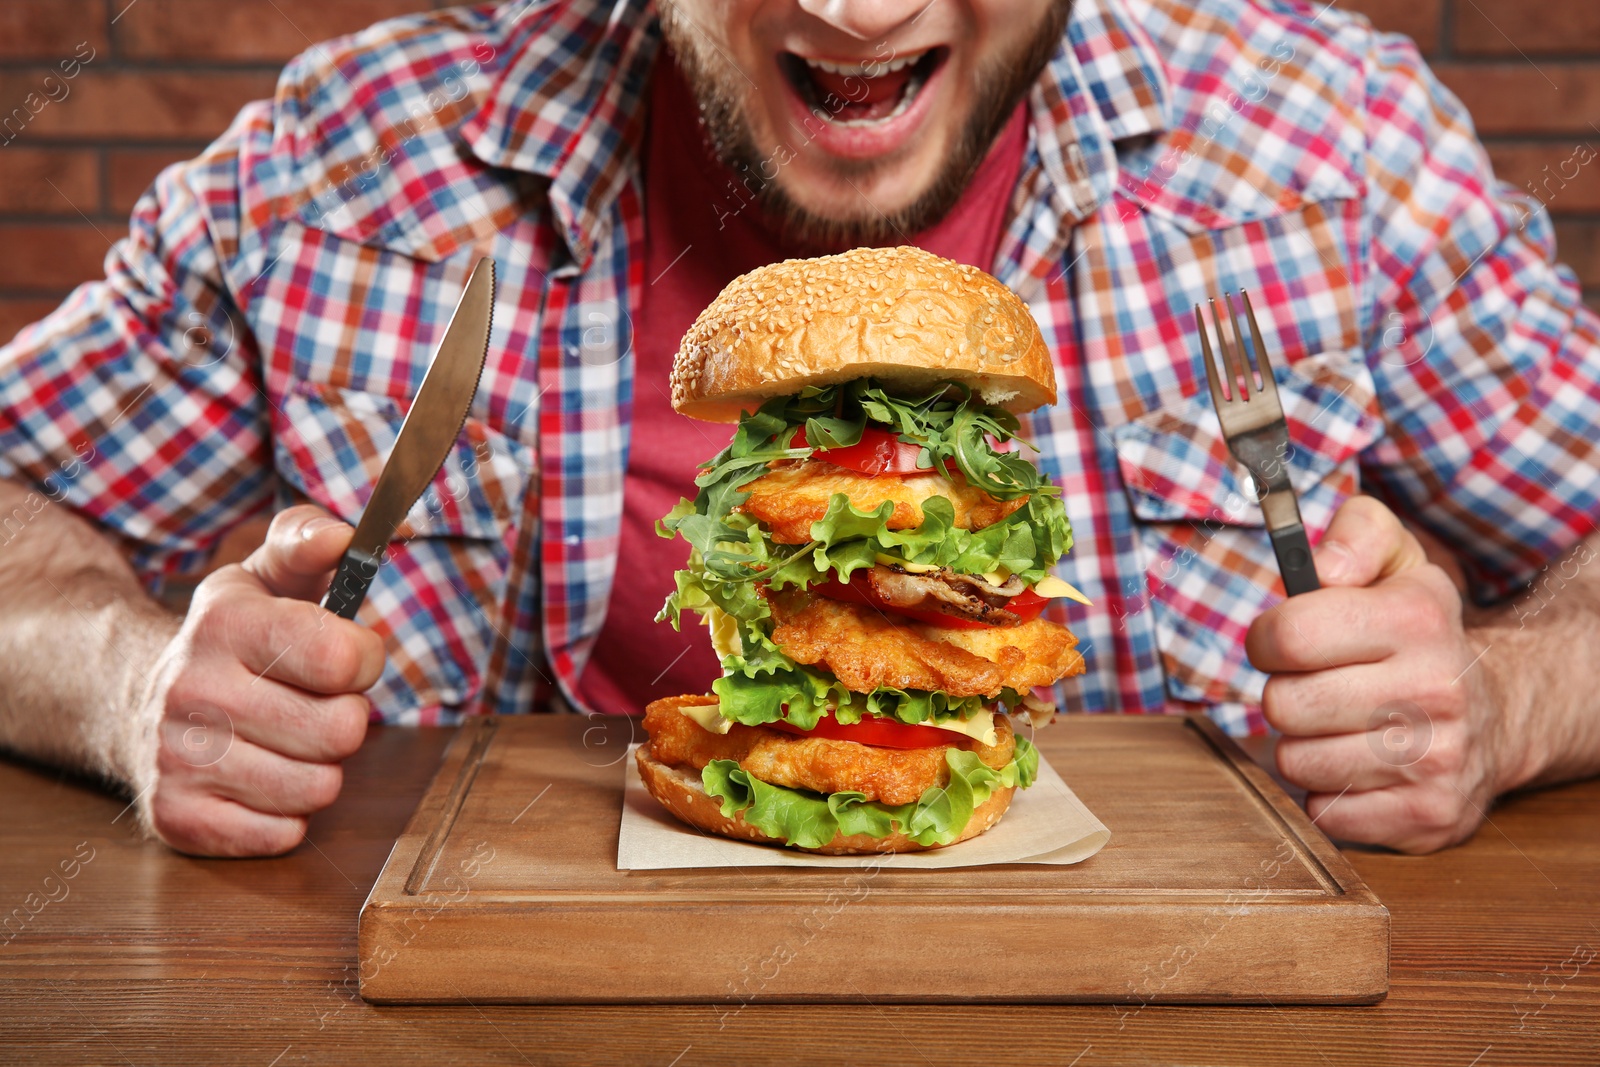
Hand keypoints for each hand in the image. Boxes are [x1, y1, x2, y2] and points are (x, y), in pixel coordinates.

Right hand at [135, 506, 385, 855]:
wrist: (135, 698)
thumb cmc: (231, 638)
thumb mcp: (266, 574)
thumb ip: (309, 541)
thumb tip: (344, 537)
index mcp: (224, 623)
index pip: (343, 658)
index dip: (364, 660)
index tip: (347, 656)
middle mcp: (192, 690)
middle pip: (341, 731)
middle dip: (345, 718)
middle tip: (314, 703)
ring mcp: (178, 758)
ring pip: (317, 788)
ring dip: (319, 768)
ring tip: (288, 740)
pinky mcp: (176, 817)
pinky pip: (280, 836)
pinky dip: (286, 814)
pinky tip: (262, 778)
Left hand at [1245, 495, 1520, 852]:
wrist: (1499, 712)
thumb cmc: (1419, 633)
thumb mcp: (1397, 561)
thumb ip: (1356, 533)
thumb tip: (1323, 566)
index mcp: (1417, 620)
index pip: (1289, 636)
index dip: (1268, 640)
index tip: (1283, 643)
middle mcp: (1435, 690)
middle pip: (1284, 705)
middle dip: (1286, 695)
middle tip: (1318, 687)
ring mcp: (1436, 760)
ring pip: (1297, 763)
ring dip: (1305, 746)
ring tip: (1340, 726)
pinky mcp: (1429, 815)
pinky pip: (1324, 813)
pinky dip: (1328, 794)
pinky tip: (1357, 766)